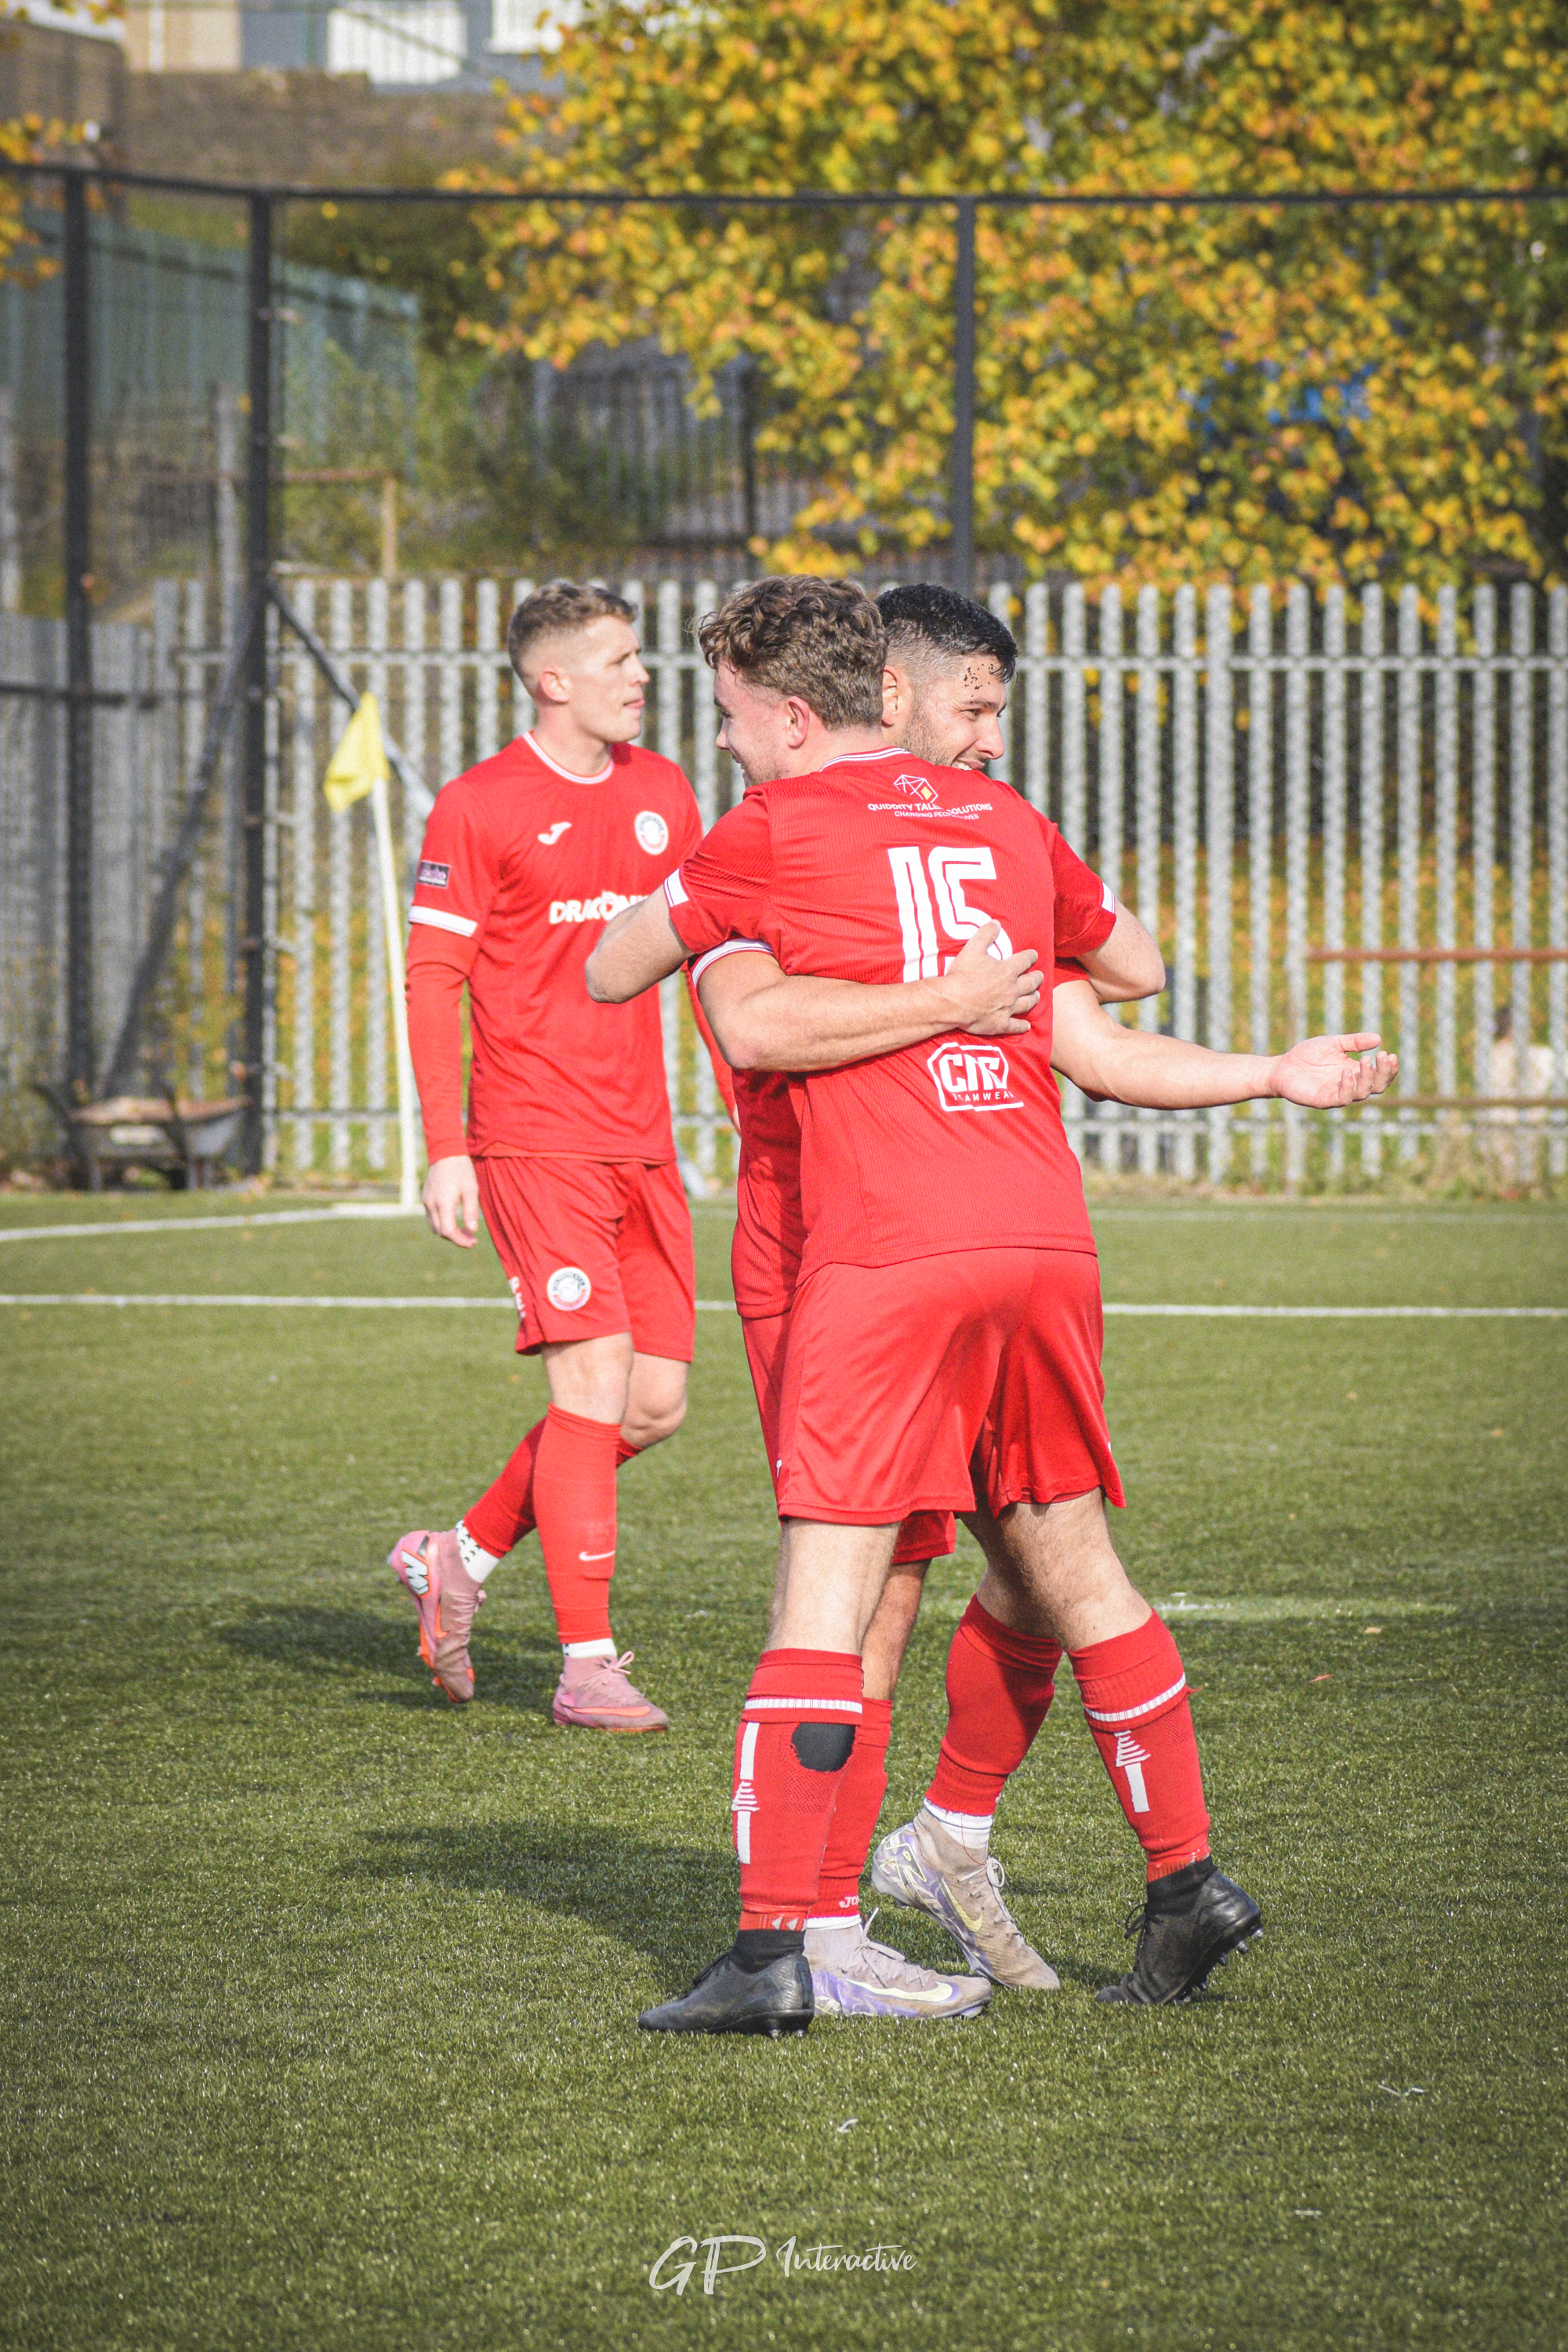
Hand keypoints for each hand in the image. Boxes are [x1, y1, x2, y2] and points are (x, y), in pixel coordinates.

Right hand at [423, 1153, 480, 1246]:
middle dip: (456, 1238)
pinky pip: (432, 1218)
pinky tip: (454, 1220)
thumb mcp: (471, 1189)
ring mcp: (426, 1201)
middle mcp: (431, 1204)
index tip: (472, 1242)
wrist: (446, 1153)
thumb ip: (471, 1211)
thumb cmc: (461, 1170)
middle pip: (440, 1232)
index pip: (448, 1231)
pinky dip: (442, 1223)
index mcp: (443, 1202)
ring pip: (434, 1226)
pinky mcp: (425, 1198)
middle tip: (471, 1238)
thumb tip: (472, 1231)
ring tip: (464, 1231)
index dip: (460, 1241)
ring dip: (448, 1232)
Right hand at [932, 922, 1041, 1036]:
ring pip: (1028, 1003)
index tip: (1034, 955)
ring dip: (1034, 998)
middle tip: (1039, 976)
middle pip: (1031, 982)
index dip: (1030, 957)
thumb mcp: (972, 948)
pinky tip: (1027, 1026)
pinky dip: (1022, 1026)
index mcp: (1007, 970)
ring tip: (1037, 996)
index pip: (1025, 961)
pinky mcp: (1001, 1023)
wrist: (952, 1001)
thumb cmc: (962, 975)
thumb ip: (985, 934)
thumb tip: (996, 923)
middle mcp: (1012, 989)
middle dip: (1037, 978)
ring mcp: (1008, 1008)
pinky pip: (1016, 1026)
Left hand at [1269, 1033, 1398, 1107]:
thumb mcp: (1333, 1043)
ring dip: (1367, 1077)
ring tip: (1363, 1060)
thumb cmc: (1307, 1055)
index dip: (1389, 1068)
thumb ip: (1354, 1042)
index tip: (1390, 1054)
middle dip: (1384, 1073)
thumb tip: (1378, 1038)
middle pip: (1377, 1086)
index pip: (1380, 1076)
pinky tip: (1346, 1071)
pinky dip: (1348, 1085)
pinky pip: (1342, 1098)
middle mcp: (1351, 1085)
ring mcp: (1338, 1093)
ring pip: (1362, 1093)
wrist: (1282, 1067)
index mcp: (1356, 1072)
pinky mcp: (1324, 1100)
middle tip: (1383, 1056)